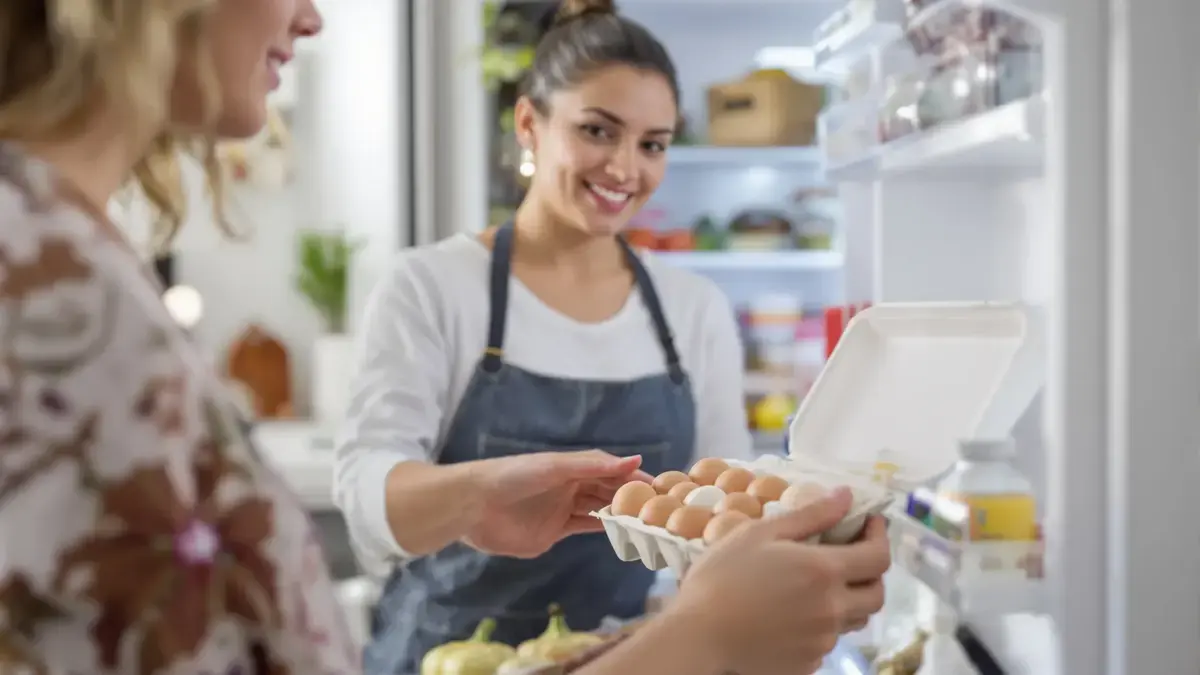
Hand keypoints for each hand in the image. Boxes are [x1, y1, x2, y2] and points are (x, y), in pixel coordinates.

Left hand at [462, 450, 650, 557]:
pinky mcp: (552, 531)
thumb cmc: (513, 477)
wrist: (474, 506)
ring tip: (644, 521)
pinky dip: (602, 528)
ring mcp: (562, 509)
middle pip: (606, 490)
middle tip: (657, 508)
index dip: (633, 477)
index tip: (659, 487)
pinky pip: (583, 527)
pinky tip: (620, 531)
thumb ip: (595, 466)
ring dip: (618, 513)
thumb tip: (636, 459)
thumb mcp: (556, 467)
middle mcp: (569, 486)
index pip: (610, 470)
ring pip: (598, 509)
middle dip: (630, 497)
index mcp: (571, 467)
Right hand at [669, 487, 890, 674]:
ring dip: (847, 599)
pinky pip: (826, 641)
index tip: (869, 523)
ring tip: (817, 586)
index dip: (881, 536)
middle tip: (849, 556)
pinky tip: (792, 614)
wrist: (697, 634)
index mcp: (824, 572)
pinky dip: (820, 625)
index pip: (879, 556)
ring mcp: (822, 641)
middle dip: (871, 572)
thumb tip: (847, 496)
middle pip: (877, 594)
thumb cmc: (722, 576)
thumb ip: (811, 515)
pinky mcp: (808, 664)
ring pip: (853, 619)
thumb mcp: (762, 533)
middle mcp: (832, 610)